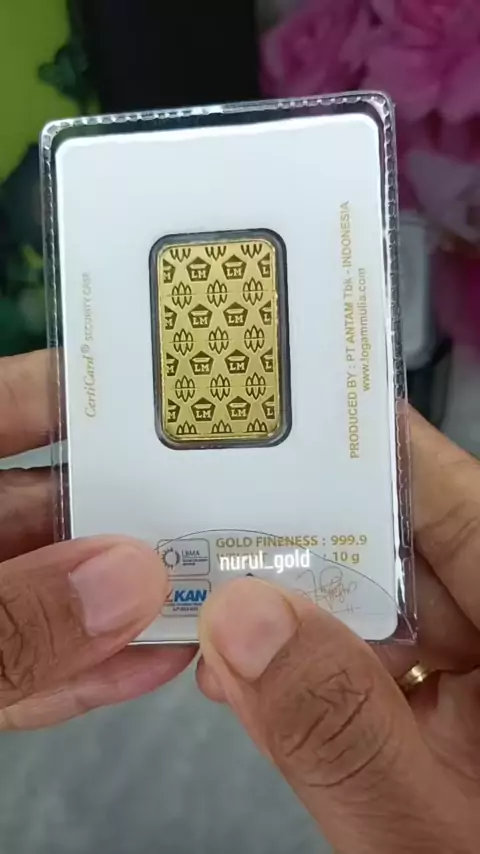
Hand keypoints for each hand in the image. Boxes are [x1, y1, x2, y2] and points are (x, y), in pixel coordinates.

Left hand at [0, 351, 194, 729]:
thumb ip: (11, 618)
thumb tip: (128, 580)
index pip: (0, 413)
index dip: (66, 392)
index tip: (152, 392)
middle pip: (45, 506)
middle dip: (129, 509)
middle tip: (217, 502)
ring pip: (52, 594)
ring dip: (128, 597)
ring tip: (211, 584)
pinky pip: (31, 670)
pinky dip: (88, 668)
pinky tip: (155, 657)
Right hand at [197, 410, 479, 852]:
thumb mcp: (417, 827)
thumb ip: (337, 727)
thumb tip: (244, 621)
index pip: (453, 502)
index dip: (372, 450)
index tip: (288, 418)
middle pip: (395, 546)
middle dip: (299, 541)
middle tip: (213, 522)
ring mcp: (467, 664)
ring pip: (368, 602)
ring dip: (287, 610)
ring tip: (209, 602)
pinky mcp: (437, 699)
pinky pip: (363, 657)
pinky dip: (302, 665)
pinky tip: (248, 672)